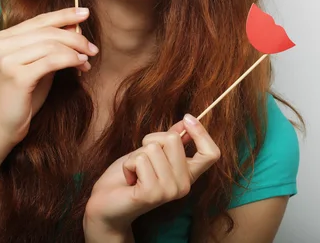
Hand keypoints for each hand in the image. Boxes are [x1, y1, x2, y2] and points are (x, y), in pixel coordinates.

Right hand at [0, 7, 98, 150]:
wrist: (2, 126)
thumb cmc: (23, 95)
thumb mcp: (38, 64)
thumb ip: (51, 45)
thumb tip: (75, 25)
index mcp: (4, 37)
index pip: (40, 20)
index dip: (65, 15)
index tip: (86, 13)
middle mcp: (2, 44)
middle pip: (48, 31)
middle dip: (75, 37)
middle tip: (93, 48)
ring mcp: (7, 60)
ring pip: (52, 45)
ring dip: (76, 51)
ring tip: (88, 60)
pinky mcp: (16, 76)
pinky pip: (52, 61)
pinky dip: (71, 60)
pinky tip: (81, 65)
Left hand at [84, 114, 220, 234]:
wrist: (108, 202)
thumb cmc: (130, 175)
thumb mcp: (152, 153)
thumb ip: (171, 140)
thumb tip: (186, 121)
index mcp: (188, 174)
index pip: (211, 153)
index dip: (202, 133)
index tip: (188, 118)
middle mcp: (184, 185)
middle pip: (174, 139)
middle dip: (151, 140)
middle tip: (143, 159)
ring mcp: (170, 190)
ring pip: (153, 148)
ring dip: (136, 155)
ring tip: (134, 172)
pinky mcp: (152, 193)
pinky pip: (140, 160)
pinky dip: (128, 165)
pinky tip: (129, 179)